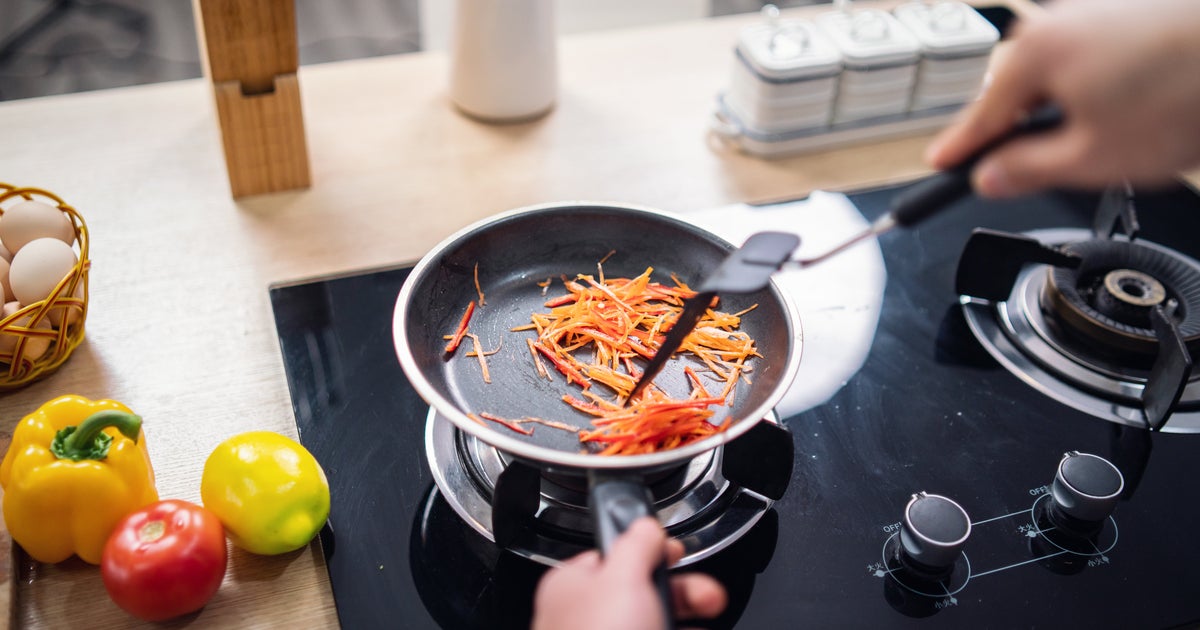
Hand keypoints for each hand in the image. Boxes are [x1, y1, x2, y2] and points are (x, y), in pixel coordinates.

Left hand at [531, 518, 726, 629]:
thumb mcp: (622, 578)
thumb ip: (636, 544)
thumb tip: (645, 523)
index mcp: (573, 585)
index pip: (616, 555)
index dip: (652, 552)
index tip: (680, 554)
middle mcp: (587, 618)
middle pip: (643, 593)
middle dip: (684, 593)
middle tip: (710, 598)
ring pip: (655, 623)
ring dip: (687, 622)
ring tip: (709, 623)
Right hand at [925, 0, 1199, 196]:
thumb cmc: (1187, 97)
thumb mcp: (1092, 158)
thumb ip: (1026, 170)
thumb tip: (991, 176)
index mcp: (1034, 56)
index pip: (980, 116)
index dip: (960, 151)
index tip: (938, 166)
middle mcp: (1058, 23)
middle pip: (1019, 92)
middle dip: (1031, 130)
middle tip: (1061, 166)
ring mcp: (1097, 11)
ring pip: (1062, 76)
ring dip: (1077, 110)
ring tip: (1128, 135)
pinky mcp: (1133, 11)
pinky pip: (1098, 57)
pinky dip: (1110, 86)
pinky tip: (1150, 108)